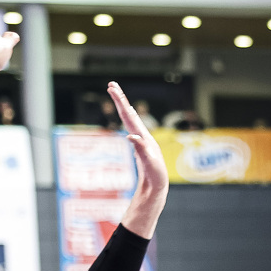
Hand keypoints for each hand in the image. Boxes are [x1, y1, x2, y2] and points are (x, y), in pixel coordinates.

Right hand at [109, 82, 167, 199]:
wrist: (158, 186)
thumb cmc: (156, 177)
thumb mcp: (149, 164)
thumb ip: (141, 150)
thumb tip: (130, 136)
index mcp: (144, 137)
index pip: (129, 116)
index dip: (120, 102)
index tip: (112, 88)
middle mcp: (143, 136)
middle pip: (129, 114)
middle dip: (120, 99)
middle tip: (111, 84)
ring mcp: (141, 140)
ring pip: (131, 119)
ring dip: (123, 106)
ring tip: (117, 94)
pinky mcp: (140, 146)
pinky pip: (132, 127)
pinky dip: (128, 118)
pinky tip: (128, 116)